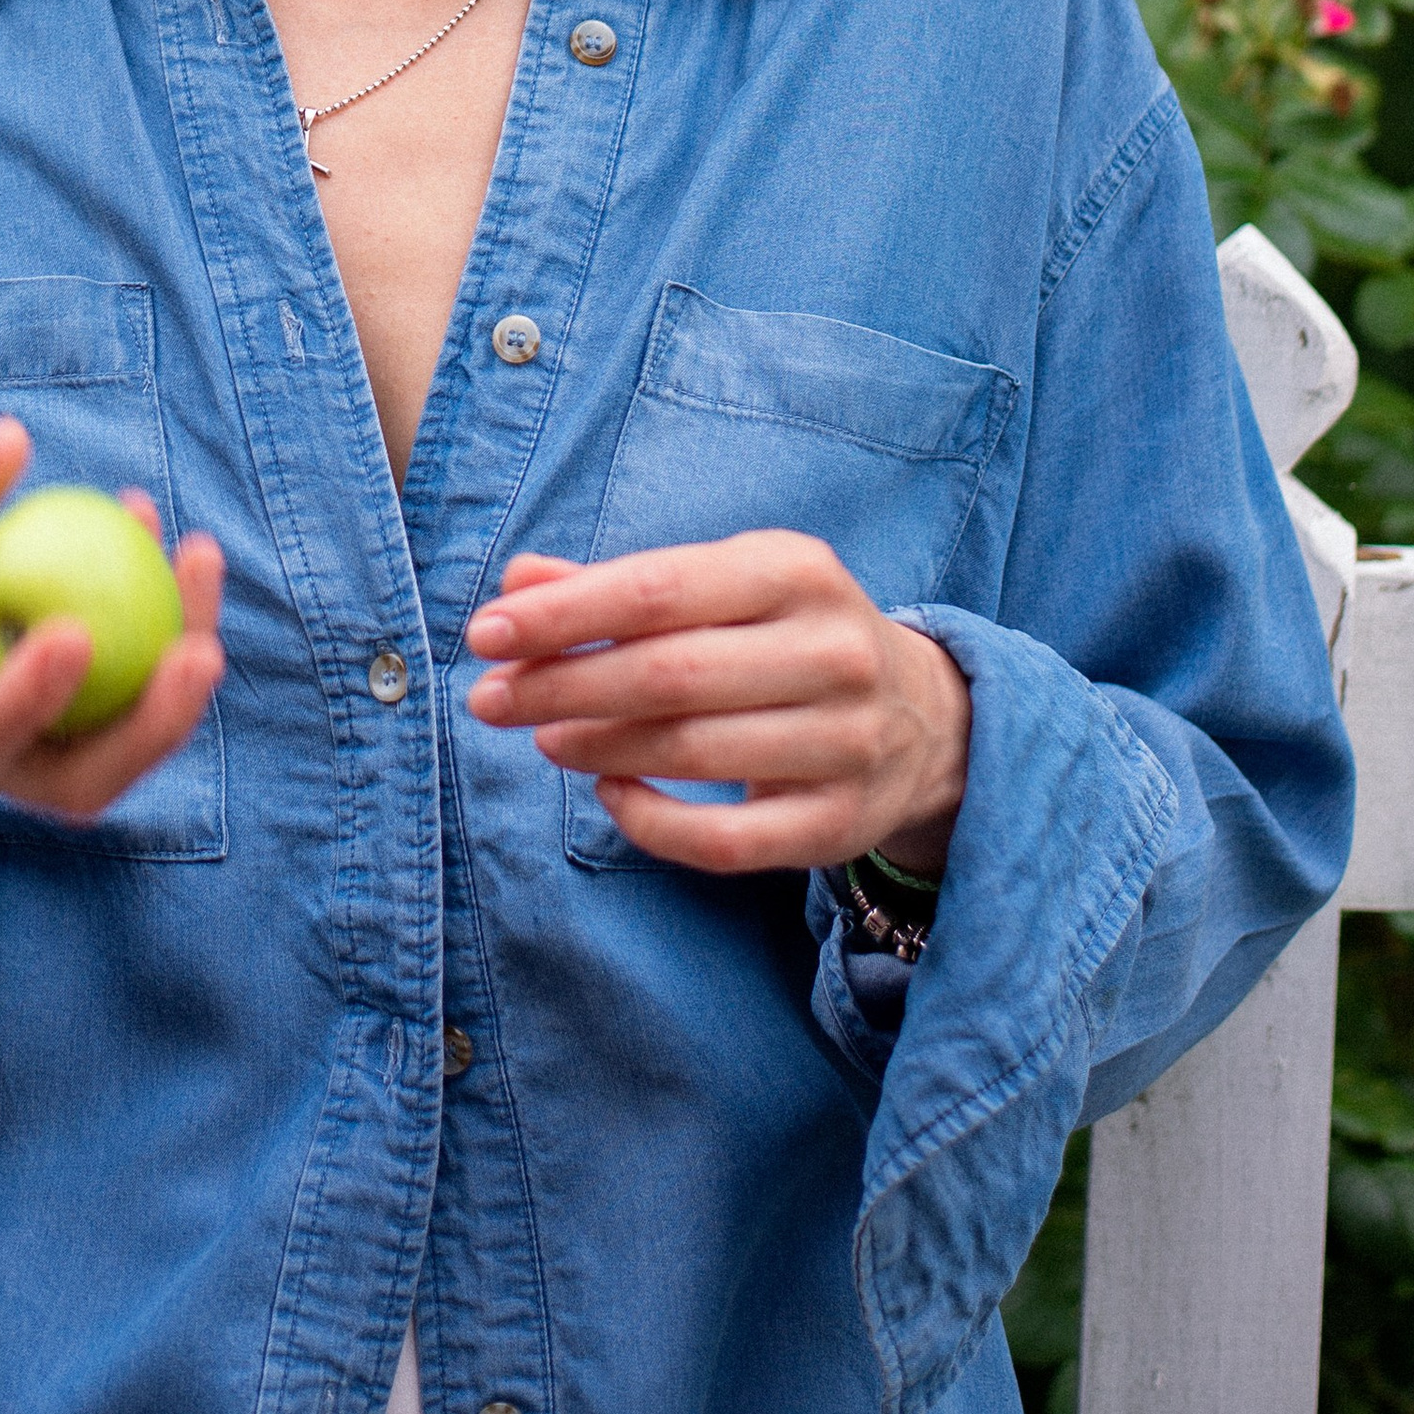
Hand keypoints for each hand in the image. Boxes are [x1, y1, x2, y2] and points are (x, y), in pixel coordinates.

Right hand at [0, 416, 225, 823]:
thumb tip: (12, 439)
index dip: (26, 698)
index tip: (74, 633)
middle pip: (74, 784)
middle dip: (150, 729)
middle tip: (200, 648)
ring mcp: (16, 758)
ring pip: (115, 754)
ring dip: (177, 679)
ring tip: (199, 559)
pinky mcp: (48, 738)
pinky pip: (119, 709)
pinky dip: (160, 642)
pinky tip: (173, 552)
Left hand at [463, 531, 969, 878]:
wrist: (927, 719)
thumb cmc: (789, 637)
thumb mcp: (724, 587)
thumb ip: (620, 587)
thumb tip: (517, 581)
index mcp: (796, 571)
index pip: (657, 590)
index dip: (563, 615)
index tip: (486, 633)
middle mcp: (832, 652)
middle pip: (669, 674)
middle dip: (562, 685)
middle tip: (488, 697)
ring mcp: (846, 743)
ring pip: (692, 753)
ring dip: (596, 747)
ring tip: (539, 735)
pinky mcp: (840, 824)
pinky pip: (724, 842)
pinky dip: (651, 821)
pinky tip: (608, 791)